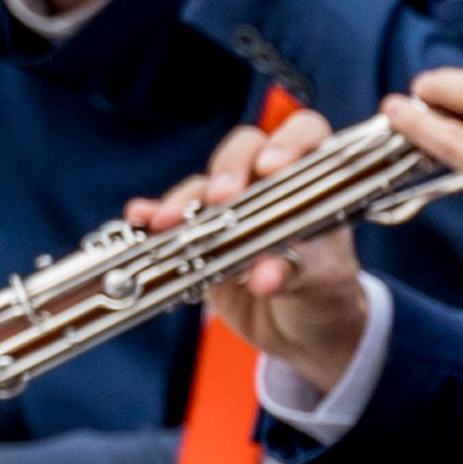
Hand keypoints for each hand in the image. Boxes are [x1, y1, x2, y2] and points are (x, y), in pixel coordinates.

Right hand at [129, 107, 372, 383]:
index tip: (273, 168)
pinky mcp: (200, 236)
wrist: (302, 330)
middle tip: (222, 198)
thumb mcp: (317, 285)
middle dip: (230, 169)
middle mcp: (268, 183)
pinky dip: (152, 216)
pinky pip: (172, 218)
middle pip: (244, 151)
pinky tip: (138, 221)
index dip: (289, 142)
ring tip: (167, 222)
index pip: (305, 134)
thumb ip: (293, 274)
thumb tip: (263, 277)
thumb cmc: (324, 294)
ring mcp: (230, 208)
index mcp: (312, 182)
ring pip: (203, 186)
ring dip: (183, 200)